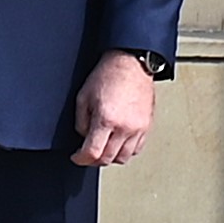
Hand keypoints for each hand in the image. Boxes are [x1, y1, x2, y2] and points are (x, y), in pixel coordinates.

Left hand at [71, 52, 157, 169]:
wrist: (131, 63)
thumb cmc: (109, 74)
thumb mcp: (83, 96)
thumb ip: (81, 122)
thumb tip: (84, 137)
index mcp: (106, 119)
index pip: (92, 153)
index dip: (81, 159)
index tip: (77, 157)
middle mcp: (125, 127)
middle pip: (107, 159)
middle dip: (94, 159)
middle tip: (87, 153)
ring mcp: (138, 128)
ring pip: (123, 157)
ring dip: (110, 157)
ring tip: (103, 148)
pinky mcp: (147, 126)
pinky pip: (136, 149)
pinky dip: (126, 151)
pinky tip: (118, 143)